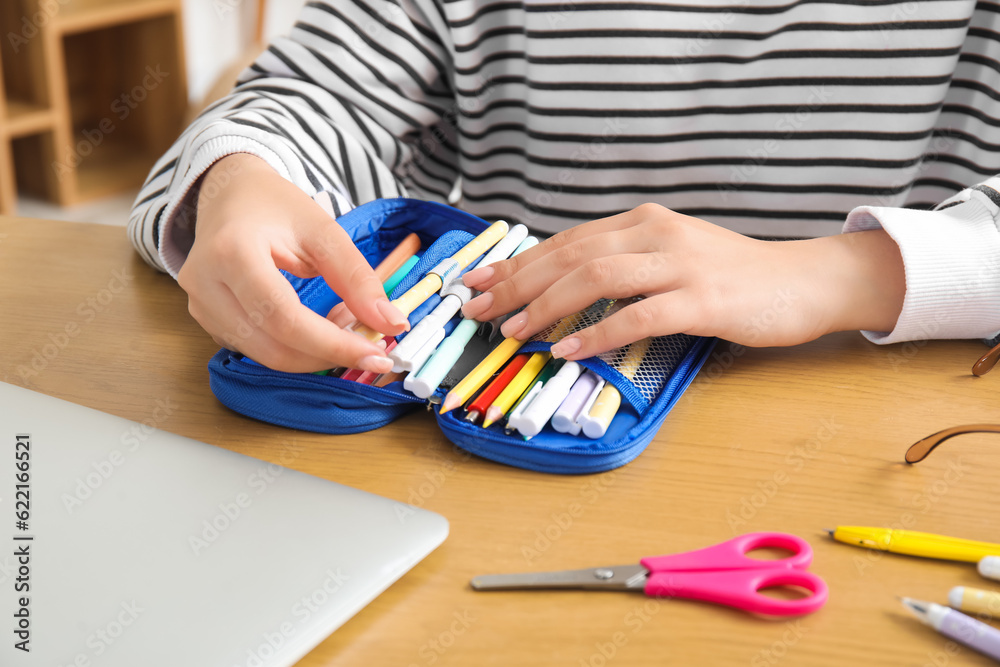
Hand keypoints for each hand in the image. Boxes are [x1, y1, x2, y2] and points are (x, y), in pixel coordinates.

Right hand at [177, 153, 408, 372]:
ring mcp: (200, 306)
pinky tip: (318, 332)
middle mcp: (205, 285)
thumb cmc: (275, 207)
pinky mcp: (206, 321)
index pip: (284, 317)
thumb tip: (392, 323)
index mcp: (232, 252)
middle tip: (371, 352)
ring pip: (264, 355)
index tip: (377, 356)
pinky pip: (255, 350)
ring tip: (346, 333)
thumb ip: (357, 278)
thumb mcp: (323, 230)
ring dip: (313, 355)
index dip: (333, 344)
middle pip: (272, 346)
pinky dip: (293, 349)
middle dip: (327, 356)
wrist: (229, 194)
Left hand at [460, 203, 904, 359]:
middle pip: (571, 255)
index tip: (478, 281)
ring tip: (513, 330)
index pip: (566, 240)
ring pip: (596, 278)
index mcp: (643, 222)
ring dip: (546, 306)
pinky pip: (638, 316)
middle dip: (516, 283)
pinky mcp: (704, 299)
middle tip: (476, 307)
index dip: (518, 262)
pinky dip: (597, 333)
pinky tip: (569, 351)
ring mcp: (681, 264)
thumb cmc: (732, 276)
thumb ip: (622, 264)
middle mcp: (656, 233)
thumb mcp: (669, 257)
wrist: (802, 282)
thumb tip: (561, 286)